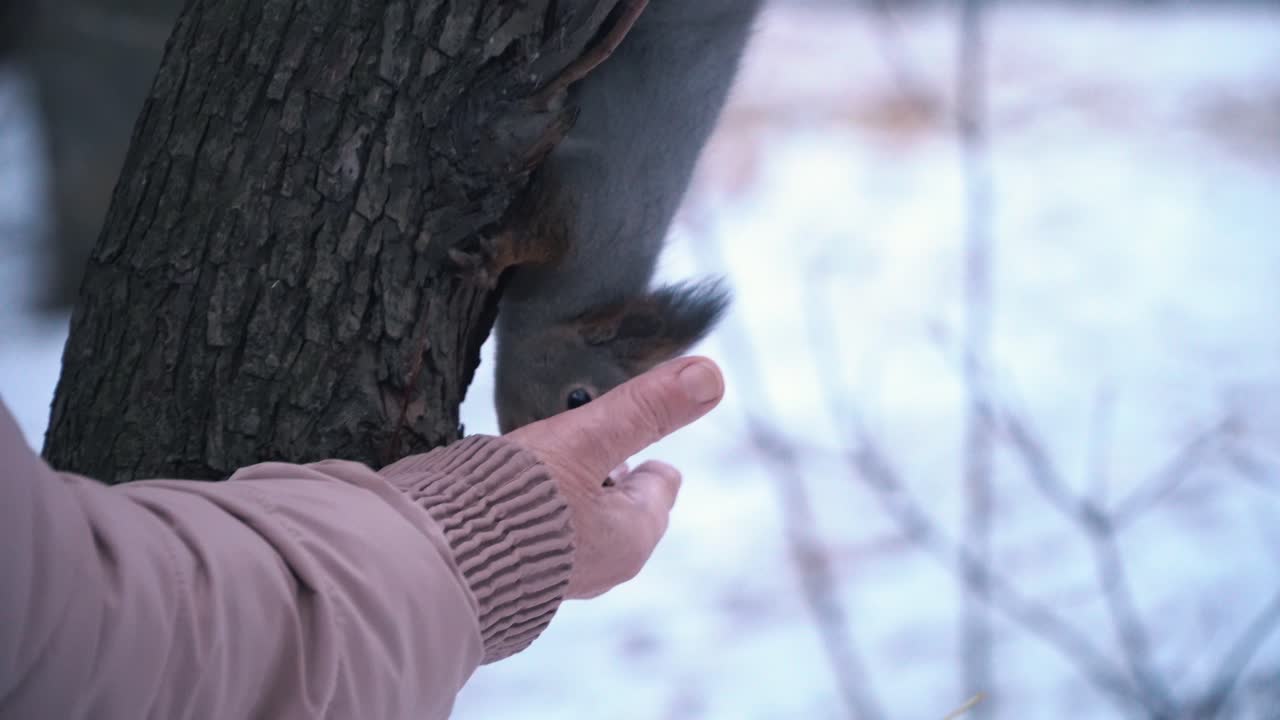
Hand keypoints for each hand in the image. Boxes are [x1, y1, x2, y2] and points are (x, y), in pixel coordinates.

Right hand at [506, 357, 724, 598]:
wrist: (434, 560)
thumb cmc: (514, 503)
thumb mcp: (586, 440)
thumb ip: (644, 408)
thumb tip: (710, 376)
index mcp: (634, 538)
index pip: (660, 480)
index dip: (637, 445)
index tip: (604, 423)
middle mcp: (605, 566)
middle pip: (620, 496)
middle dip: (597, 464)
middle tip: (563, 437)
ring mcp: (560, 575)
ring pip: (578, 511)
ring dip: (561, 483)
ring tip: (528, 459)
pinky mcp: (518, 575)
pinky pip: (539, 529)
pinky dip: (529, 505)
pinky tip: (500, 490)